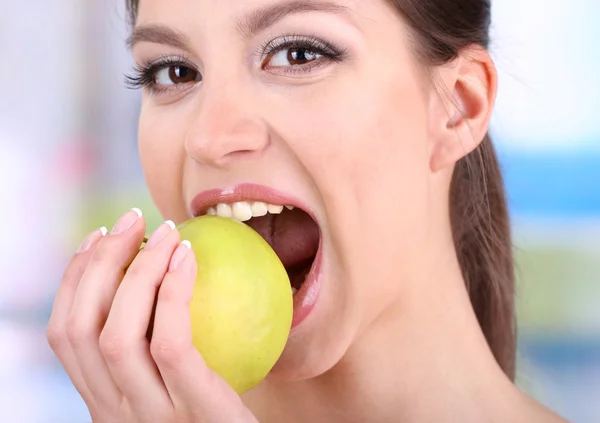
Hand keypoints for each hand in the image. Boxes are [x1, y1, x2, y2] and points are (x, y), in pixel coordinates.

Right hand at [47, 208, 257, 422]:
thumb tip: (162, 275)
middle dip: (97, 263)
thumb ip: (157, 352)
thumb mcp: (177, 388)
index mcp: (103, 404)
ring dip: (136, 270)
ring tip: (165, 231)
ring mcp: (148, 418)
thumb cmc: (221, 417)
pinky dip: (173, 290)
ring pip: (116, 332)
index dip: (72, 280)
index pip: (65, 336)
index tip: (95, 238)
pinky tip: (189, 256)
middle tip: (131, 220)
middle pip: (79, 328)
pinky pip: (169, 340)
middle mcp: (113, 414)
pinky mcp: (192, 410)